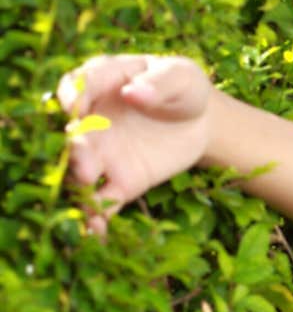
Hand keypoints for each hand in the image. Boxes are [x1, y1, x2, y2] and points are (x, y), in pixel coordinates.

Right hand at [56, 54, 214, 233]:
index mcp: (100, 84)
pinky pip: (104, 201)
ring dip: (81, 191)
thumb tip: (135, 92)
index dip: (74, 96)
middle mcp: (90, 121)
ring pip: (81, 174)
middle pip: (72, 136)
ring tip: (89, 210)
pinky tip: (98, 234)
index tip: (76, 107)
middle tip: (87, 168)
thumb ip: (158, 82)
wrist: (201, 121)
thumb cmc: (184, 89)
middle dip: (75, 153)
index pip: (78, 87)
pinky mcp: (121, 181)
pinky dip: (99, 218)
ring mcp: (102, 154)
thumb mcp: (180, 77)